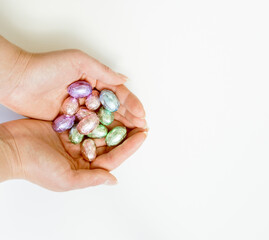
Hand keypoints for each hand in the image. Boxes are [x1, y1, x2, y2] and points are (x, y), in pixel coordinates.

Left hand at [0, 37, 145, 128]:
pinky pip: (89, 129)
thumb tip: (125, 78)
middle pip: (114, 110)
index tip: (142, 115)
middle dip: (129, 119)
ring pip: (104, 121)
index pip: (118, 94)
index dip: (132, 104)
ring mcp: (80, 110)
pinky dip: (99, 135)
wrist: (17, 80)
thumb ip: (102, 71)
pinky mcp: (70, 121)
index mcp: (95, 80)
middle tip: (142, 129)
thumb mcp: (77, 61)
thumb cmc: (45, 67)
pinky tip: (110, 141)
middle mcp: (90, 96)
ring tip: (132, 137)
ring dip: (118, 129)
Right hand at [1, 119, 146, 190]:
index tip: (143, 134)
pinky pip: (88, 118)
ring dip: (115, 121)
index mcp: (85, 167)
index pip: (113, 157)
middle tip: (142, 121)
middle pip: (110, 142)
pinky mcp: (68, 126)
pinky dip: (98, 112)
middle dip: (127, 132)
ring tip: (130, 112)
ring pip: (101, 129)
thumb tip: (113, 180)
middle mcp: (83, 153)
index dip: (130, 147)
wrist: (10, 148)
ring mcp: (76, 138)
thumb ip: (91, 178)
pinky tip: (110, 105)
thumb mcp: (65, 179)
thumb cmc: (36, 167)